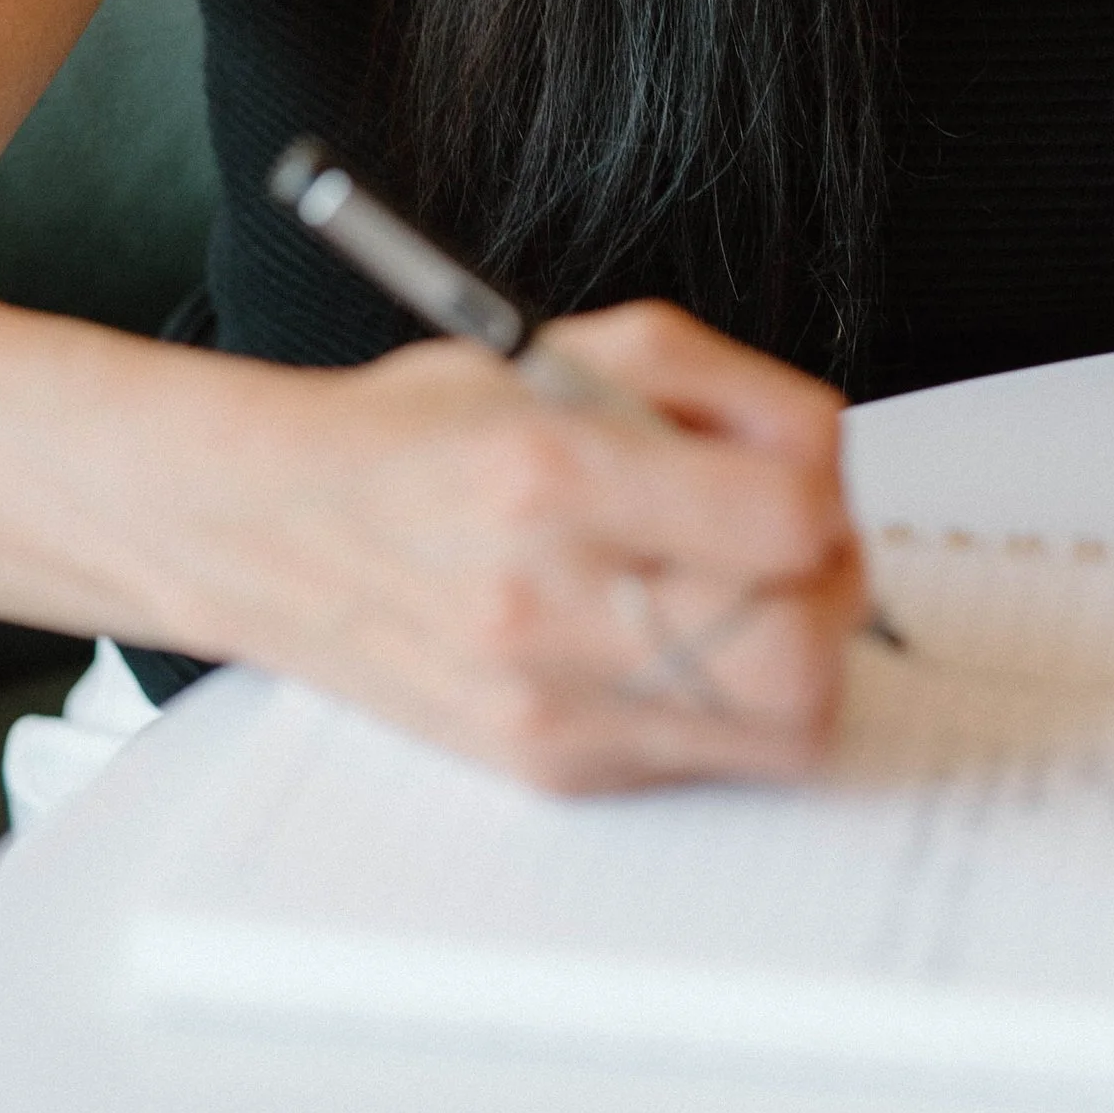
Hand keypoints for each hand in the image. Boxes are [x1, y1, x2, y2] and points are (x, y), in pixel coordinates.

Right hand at [213, 302, 865, 791]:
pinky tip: (682, 637)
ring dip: (801, 656)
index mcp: (554, 474)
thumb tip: (822, 456)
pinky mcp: (549, 765)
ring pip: (778, 731)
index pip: (784, 519)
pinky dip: (731, 701)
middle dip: (834, 591)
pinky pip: (711, 758)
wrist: (278, 527)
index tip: (800, 473)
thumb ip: (721, 383)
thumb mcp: (570, 347)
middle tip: (801, 548)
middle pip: (799, 655)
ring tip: (752, 593)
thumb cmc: (422, 433)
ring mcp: (548, 704)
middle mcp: (548, 604)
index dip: (824, 489)